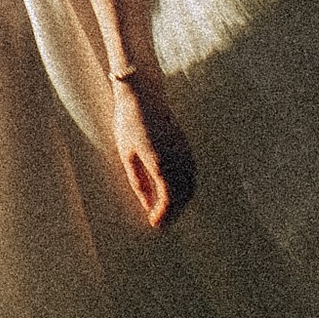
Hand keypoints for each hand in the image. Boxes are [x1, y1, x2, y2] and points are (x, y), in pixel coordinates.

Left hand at [112, 76, 195, 231]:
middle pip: (184, 194)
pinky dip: (186, 186)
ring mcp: (184, 149)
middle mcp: (178, 157)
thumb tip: (146, 204)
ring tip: (168, 211)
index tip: (155, 225)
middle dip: (175, 212)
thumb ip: (138, 181)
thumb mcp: (127, 154)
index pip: (169, 198)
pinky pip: (191, 171)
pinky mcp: (185, 143)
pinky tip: (175, 191)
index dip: (164, 215)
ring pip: (191, 183)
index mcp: (161, 162)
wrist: (142, 92)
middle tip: (162, 223)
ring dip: (182, 201)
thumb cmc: (129, 121)